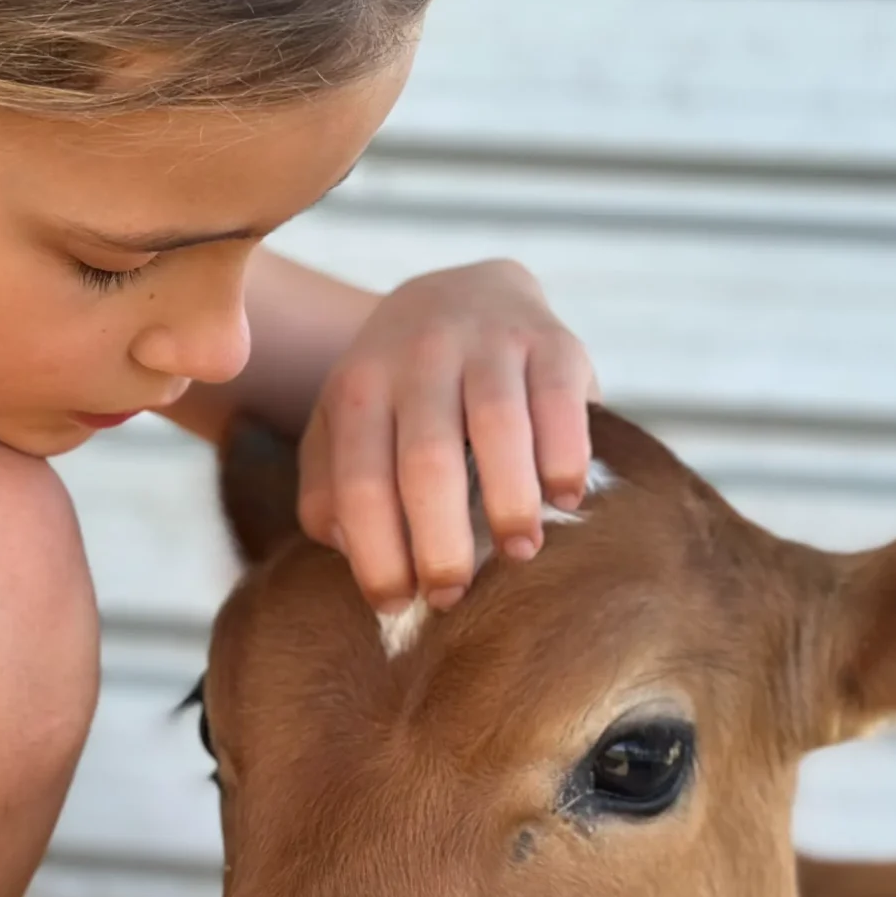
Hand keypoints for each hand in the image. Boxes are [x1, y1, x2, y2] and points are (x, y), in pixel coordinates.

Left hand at [296, 259, 597, 613]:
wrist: (465, 293)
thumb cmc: (400, 393)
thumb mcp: (345, 428)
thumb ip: (329, 489)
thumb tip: (350, 550)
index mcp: (359, 388)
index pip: (360, 482)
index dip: (377, 553)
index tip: (395, 603)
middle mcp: (419, 357)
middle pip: (427, 459)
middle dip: (439, 541)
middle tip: (452, 594)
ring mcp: (487, 343)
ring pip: (497, 426)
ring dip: (509, 501)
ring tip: (519, 552)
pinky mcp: (551, 339)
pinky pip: (561, 401)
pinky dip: (565, 456)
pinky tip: (564, 498)